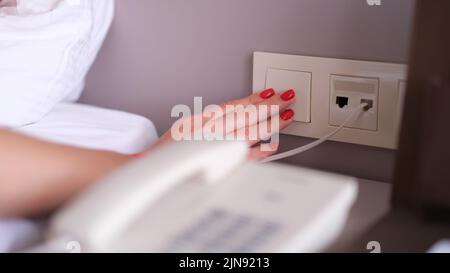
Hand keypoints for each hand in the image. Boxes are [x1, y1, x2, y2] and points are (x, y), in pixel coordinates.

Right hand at [151, 88, 296, 160]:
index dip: (255, 98)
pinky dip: (261, 151)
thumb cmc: (170, 150)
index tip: (271, 92)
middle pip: (245, 116)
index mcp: (201, 120)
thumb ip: (212, 119)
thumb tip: (240, 112)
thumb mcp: (188, 125)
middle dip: (269, 107)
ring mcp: (215, 150)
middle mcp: (209, 133)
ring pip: (249, 134)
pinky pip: (246, 158)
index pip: (234, 105)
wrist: (153, 171)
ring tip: (287, 116)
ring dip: (270, 125)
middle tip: (287, 98)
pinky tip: (274, 144)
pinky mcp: (220, 167)